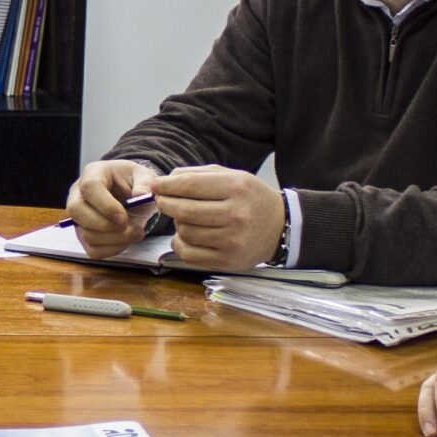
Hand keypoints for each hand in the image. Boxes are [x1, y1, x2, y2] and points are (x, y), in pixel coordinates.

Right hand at [65, 158, 156, 255]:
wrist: (131, 195)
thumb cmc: (133, 182)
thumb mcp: (143, 175)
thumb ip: (145, 182)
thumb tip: (142, 196)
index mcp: (93, 174)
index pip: (89, 188)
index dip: (105, 205)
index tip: (124, 217)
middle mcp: (78, 194)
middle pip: (76, 211)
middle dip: (105, 225)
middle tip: (127, 225)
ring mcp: (79, 217)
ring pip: (86, 234)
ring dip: (115, 239)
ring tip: (136, 231)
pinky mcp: (84, 235)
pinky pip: (93, 250)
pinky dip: (113, 249)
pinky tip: (126, 239)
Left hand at [154, 165, 285, 269]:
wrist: (279, 227)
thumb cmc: (250, 198)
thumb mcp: (232, 176)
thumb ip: (198, 175)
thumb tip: (166, 179)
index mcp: (236, 188)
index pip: (190, 185)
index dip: (166, 186)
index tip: (156, 185)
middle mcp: (236, 214)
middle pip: (184, 210)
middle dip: (166, 204)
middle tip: (162, 201)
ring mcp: (232, 240)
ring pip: (185, 232)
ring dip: (177, 224)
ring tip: (183, 218)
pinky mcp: (227, 261)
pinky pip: (189, 254)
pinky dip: (180, 244)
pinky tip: (185, 236)